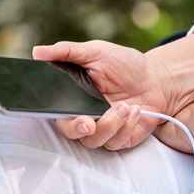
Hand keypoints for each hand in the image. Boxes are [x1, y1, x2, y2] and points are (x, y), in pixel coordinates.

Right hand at [32, 40, 172, 150]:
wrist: (157, 78)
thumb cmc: (124, 64)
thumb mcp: (95, 51)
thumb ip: (66, 51)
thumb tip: (36, 51)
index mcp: (71, 96)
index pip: (52, 109)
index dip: (51, 114)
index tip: (62, 112)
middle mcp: (82, 115)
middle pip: (69, 132)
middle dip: (77, 129)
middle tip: (88, 123)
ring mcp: (101, 129)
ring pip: (94, 140)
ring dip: (110, 124)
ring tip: (126, 106)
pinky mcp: (119, 138)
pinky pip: (116, 142)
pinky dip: (127, 127)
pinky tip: (136, 111)